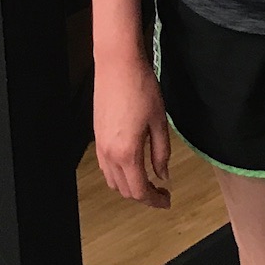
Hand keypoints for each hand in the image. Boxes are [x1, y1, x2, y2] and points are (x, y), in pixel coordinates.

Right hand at [93, 53, 171, 209]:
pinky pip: (106, 166)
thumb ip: (161, 152)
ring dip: (130, 186)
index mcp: (127, 153)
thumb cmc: (141, 88)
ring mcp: (100, 145)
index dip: (155, 200)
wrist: (117, 64)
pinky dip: (119, 173)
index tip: (167, 200)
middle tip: (161, 191)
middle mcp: (109, 154)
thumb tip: (163, 175)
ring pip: (113, 181)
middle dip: (144, 195)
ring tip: (148, 179)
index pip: (139, 190)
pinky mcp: (97, 136)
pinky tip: (132, 164)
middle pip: (124, 190)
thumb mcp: (159, 122)